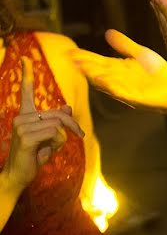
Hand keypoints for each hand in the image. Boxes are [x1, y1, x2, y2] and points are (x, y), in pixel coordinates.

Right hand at [2, 59, 83, 191]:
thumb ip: (57, 122)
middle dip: (73, 125)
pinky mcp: (26, 137)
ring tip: (51, 147)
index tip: (25, 58)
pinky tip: (46, 151)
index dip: (27, 74)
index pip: (26, 91)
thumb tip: (66, 107)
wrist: (18, 175)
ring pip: (58, 125)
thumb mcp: (50, 137)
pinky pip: (55, 134)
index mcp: (25, 115)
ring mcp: (22, 127)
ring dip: (63, 138)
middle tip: (80, 135)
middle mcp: (21, 117)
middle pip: (59, 114)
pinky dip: (58, 143)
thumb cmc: (34, 156)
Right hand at [70, 29, 166, 112]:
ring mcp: (124, 89)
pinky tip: (102, 80)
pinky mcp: (134, 97)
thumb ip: (124, 45)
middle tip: (69, 58)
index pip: (97, 61)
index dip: (84, 56)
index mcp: (118, 68)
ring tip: (80, 67)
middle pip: (97, 71)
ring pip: (105, 82)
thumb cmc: (156, 73)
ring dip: (93, 75)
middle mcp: (117, 79)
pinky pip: (120, 92)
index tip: (70, 50)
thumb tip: (107, 32)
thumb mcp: (140, 54)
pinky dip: (110, 87)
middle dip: (84, 65)